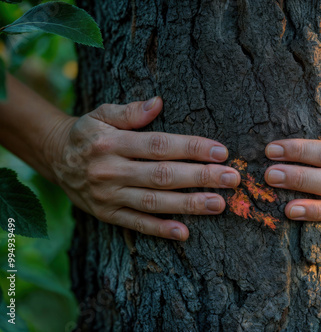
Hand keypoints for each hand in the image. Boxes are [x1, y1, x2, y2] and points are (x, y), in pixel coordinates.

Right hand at [45, 97, 240, 240]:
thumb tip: (158, 103)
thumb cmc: (89, 133)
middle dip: (200, 178)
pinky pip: (136, 224)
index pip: (159, 146)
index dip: (191, 148)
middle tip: (231, 180)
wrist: (55, 158)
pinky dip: (160, 229)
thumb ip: (130, 111)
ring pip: (154, 202)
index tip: (221, 151)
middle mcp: (110, 171)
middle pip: (162, 176)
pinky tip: (184, 232)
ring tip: (218, 204)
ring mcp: (108, 196)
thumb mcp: (102, 114)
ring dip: (188, 205)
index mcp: (112, 143)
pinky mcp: (107, 214)